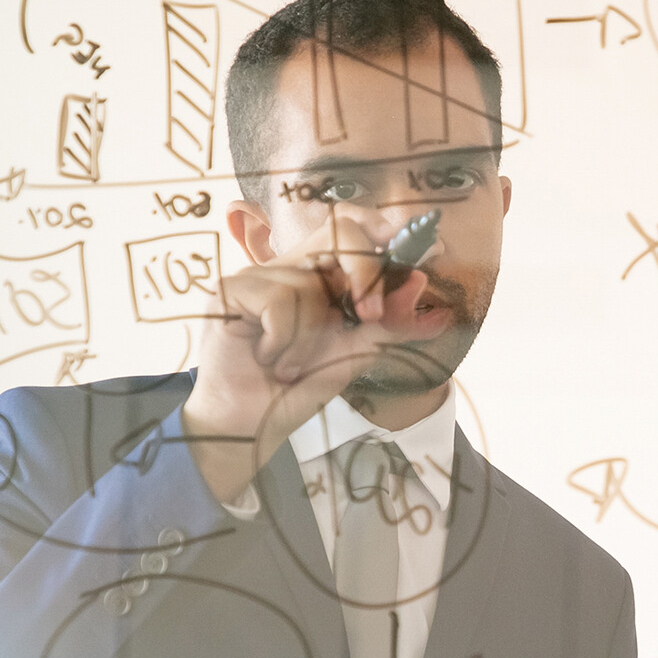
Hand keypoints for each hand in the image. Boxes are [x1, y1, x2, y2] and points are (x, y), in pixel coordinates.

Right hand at [182, 213, 431, 501]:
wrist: (249, 426)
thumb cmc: (295, 389)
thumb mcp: (352, 354)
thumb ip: (387, 325)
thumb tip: (429, 297)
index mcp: (318, 277)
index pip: (353, 232)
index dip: (384, 231)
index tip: (423, 251)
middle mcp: (287, 268)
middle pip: (338, 234)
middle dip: (366, 271)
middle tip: (370, 314)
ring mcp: (255, 275)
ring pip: (308, 284)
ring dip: (309, 339)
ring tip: (290, 366)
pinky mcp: (228, 290)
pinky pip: (278, 300)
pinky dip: (283, 340)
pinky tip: (266, 358)